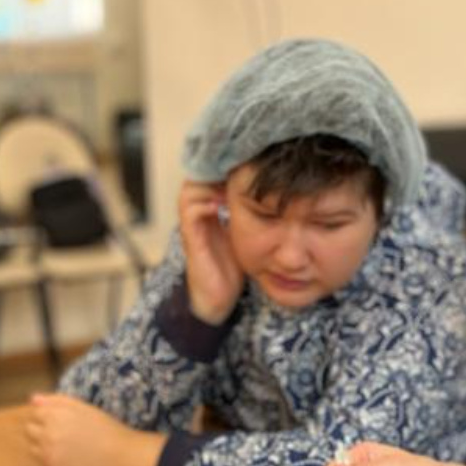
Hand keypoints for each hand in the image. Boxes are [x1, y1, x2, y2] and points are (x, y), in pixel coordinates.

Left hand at [25, 393, 138, 465]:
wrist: (120, 456)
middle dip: (42, 430)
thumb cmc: (104, 427)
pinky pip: (43, 463)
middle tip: (64, 433)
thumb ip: (56, 401)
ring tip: (67, 446)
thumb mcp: (83, 407)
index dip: (50, 416)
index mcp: (54, 416)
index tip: (64, 421)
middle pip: (29, 430)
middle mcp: (47, 436)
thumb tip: (32, 399)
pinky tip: (71, 458)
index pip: (36, 413)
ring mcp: (49, 455)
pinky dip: (52, 460)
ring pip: (33, 448)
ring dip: (44, 446)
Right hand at [178, 180, 244, 324]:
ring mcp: (193, 225)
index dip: (225, 169)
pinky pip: (191, 210)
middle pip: (198, 176)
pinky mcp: (191, 238)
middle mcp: (198, 214)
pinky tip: (224, 204)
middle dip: (218, 171)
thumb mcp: (245, 235)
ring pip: (192, 188)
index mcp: (209, 211)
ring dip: (212, 183)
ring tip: (232, 185)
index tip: (247, 167)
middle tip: (240, 172)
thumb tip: (274, 196)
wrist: (218, 298)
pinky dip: (207, 203)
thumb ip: (251, 215)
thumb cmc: (233, 268)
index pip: (210, 177)